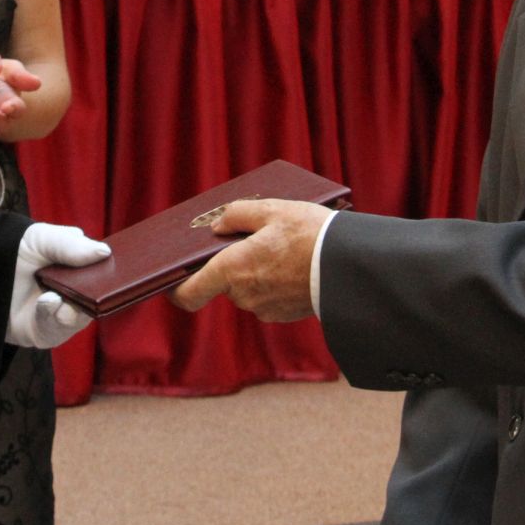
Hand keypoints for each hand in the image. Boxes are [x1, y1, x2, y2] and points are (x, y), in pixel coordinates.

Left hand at [7, 222, 110, 348]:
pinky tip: (48, 303)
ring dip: (73, 310)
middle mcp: (73, 293)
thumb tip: (105, 253)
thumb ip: (70, 244)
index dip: (115, 272)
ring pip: (81, 318)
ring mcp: (59, 314)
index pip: (104, 272)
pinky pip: (57, 331)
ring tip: (59, 300)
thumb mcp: (40, 238)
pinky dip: (53, 317)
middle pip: (99, 298)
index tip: (125, 270)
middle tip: (98, 289)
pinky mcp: (44, 333)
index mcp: (77, 267)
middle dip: (99, 295)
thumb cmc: (11, 250)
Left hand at [169, 197, 330, 322]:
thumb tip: (217, 227)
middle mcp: (243, 295)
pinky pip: (267, 297)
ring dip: (256, 272)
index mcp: (232, 270)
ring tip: (281, 248)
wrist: (350, 268)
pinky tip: (293, 264)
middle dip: (232, 264)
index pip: (188, 294)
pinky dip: (274, 282)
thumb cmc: (310, 234)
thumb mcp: (272, 209)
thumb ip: (237, 215)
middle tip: (252, 239)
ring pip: (247, 289)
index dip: (177, 288)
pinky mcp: (284, 315)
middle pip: (223, 283)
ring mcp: (264, 309)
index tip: (174, 278)